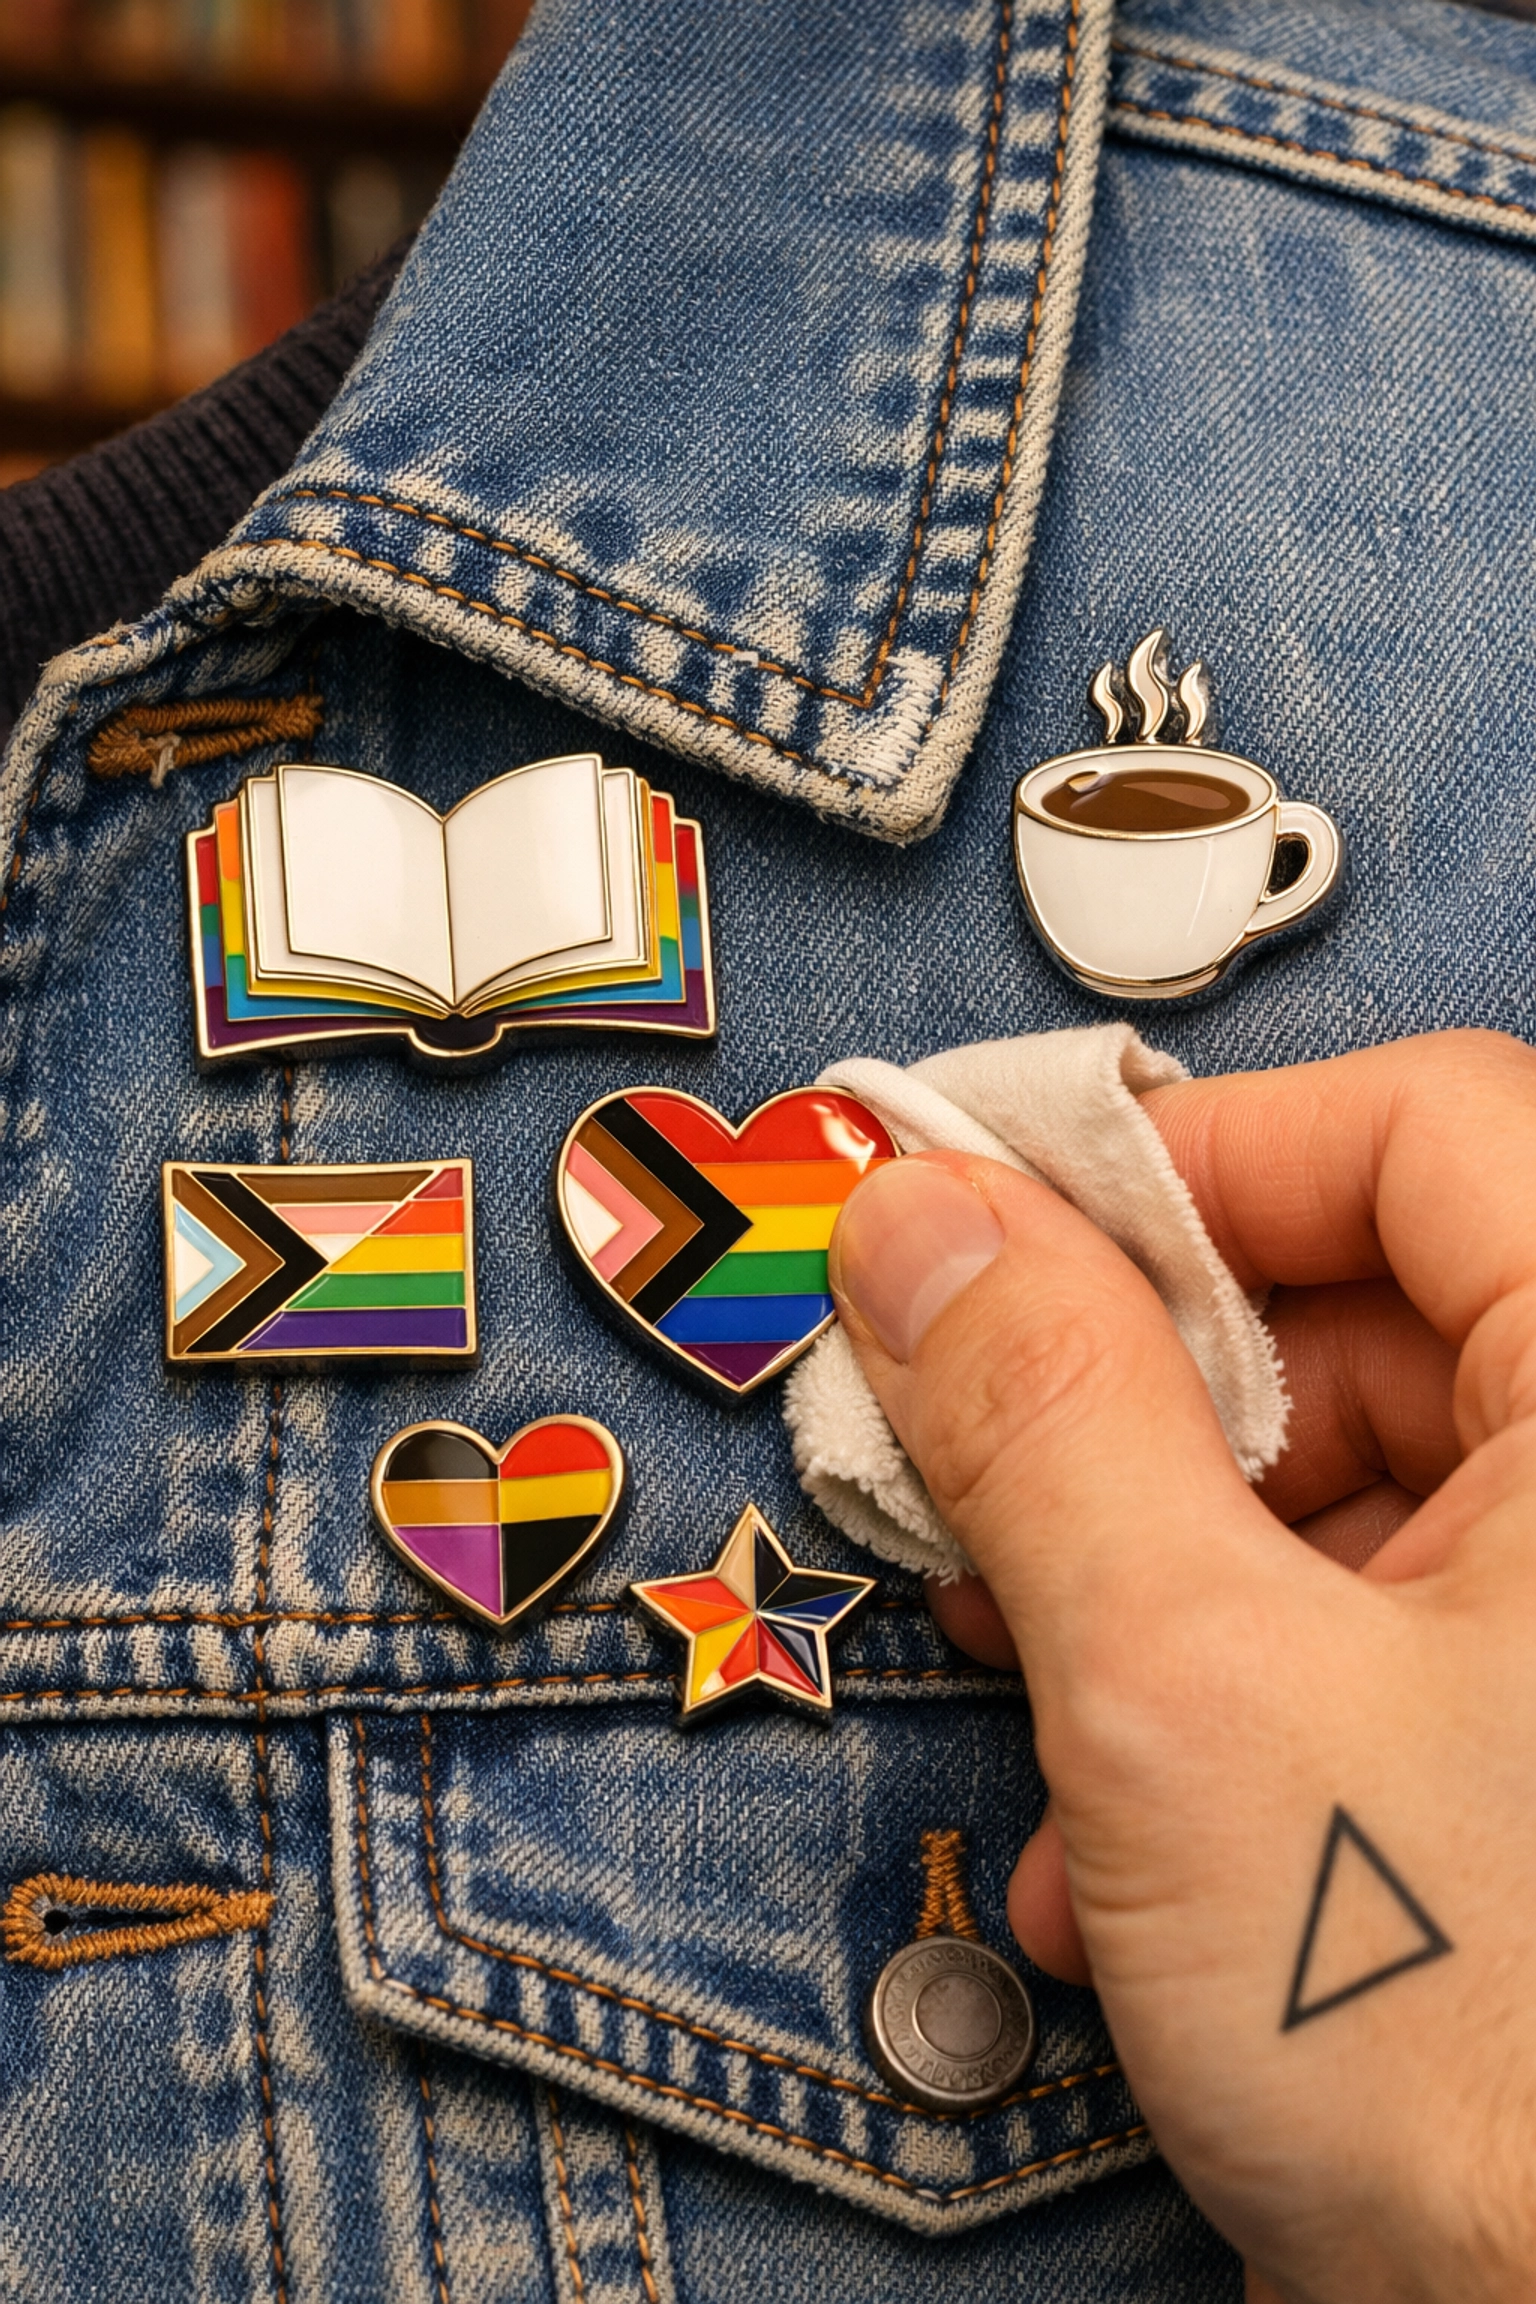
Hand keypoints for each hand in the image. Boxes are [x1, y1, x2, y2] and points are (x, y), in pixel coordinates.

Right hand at [829, 1031, 1535, 2303]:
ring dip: (1143, 1585)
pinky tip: (1116, 1854)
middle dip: (1131, 1409)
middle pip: (1356, 1310)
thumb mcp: (1187, 1684)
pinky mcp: (1532, 1745)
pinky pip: (1364, 1628)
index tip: (997, 1230)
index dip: (1193, 1160)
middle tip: (975, 1483)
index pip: (1420, 1129)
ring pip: (1335, 1484)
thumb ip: (1040, 1412)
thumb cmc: (1489, 2063)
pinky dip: (1217, 1699)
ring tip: (1038, 1709)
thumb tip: (921, 1224)